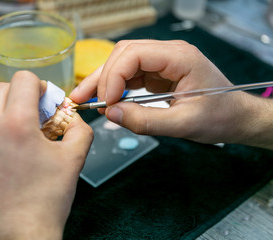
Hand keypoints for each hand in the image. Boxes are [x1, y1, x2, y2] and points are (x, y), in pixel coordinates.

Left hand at [0, 71, 92, 238]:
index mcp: (16, 125)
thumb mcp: (74, 158)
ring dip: (5, 111)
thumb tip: (72, 118)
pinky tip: (7, 150)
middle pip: (0, 89)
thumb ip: (80, 128)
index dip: (40, 85)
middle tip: (35, 113)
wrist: (21, 234)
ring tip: (21, 133)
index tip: (46, 100)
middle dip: (21, 94)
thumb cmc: (47, 200)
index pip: (22, 80)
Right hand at [70, 40, 272, 148]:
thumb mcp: (184, 124)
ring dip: (103, 81)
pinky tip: (105, 100)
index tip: (105, 102)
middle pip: (124, 54)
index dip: (113, 76)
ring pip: (123, 63)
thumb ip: (146, 121)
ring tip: (85, 98)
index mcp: (179, 57)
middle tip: (83, 98)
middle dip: (101, 76)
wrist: (235, 117)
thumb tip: (112, 114)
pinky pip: (130, 75)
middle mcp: (168, 54)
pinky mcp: (157, 74)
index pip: (134, 54)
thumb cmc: (219, 117)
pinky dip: (115, 87)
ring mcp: (162, 62)